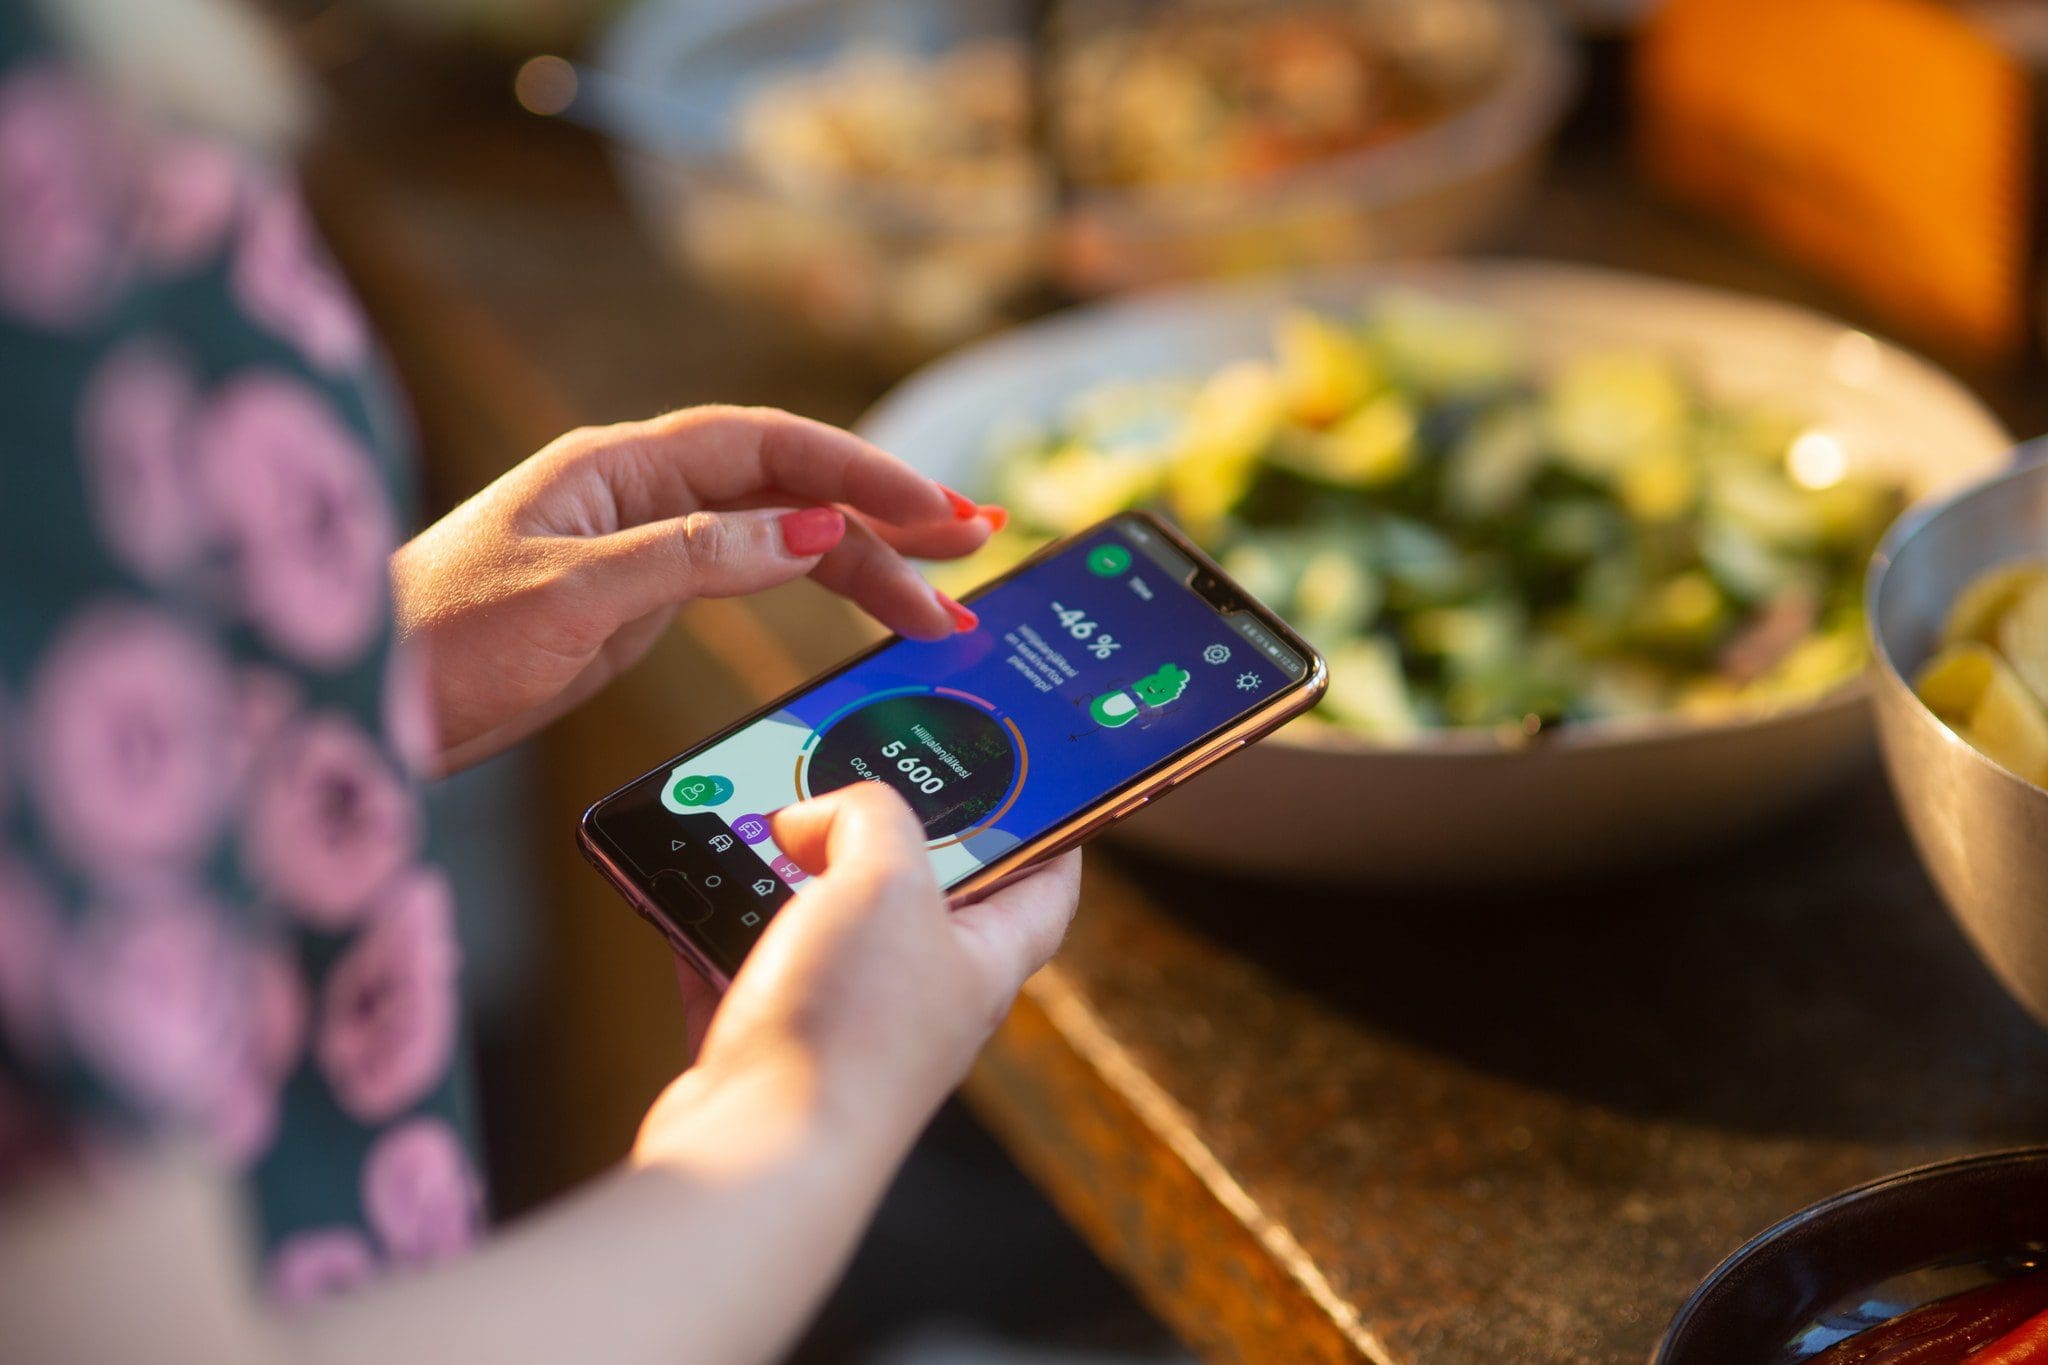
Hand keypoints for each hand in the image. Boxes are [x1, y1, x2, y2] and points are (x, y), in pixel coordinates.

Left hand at [392, 406, 998, 772]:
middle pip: (791, 489)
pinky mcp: (640, 598)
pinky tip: (856, 609)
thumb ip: (699, 556)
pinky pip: (749, 579)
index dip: (862, 475)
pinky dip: (810, 593)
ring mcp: (645, 544)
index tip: (936, 512)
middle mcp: (643, 493)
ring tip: (939, 607)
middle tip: (972, 552)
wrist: (363, 698)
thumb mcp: (576, 595)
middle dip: (884, 518)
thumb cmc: (440, 638)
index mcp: (622, 466)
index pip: (770, 448)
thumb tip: (813, 529)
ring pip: (779, 538)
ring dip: (860, 565)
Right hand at [638, 785, 1080, 1156]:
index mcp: (981, 961)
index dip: (1047, 830)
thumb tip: (816, 818)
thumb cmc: (850, 1030)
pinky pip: (744, 976)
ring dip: (785, 883)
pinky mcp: (769, 1054)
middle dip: (879, 841)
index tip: (1029, 785)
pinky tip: (691, 903)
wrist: (757, 1153)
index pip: (1044, 887)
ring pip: (822, 933)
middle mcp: (922, 1001)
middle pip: (919, 902)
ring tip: (758, 837)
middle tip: (846, 791)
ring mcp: (845, 1031)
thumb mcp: (884, 878)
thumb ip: (868, 817)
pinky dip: (716, 938)